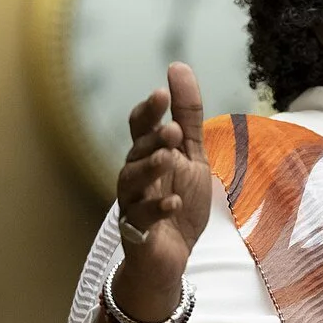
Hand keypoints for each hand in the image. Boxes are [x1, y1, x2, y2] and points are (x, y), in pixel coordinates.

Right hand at [113, 63, 210, 320]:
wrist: (172, 256)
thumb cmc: (178, 201)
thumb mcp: (191, 156)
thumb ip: (187, 115)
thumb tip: (179, 67)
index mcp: (148, 156)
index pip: (140, 127)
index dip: (149, 111)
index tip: (162, 93)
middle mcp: (135, 176)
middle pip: (136, 151)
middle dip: (151, 139)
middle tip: (172, 130)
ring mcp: (133, 203)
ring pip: (132, 182)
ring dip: (150, 169)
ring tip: (168, 158)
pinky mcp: (138, 232)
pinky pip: (142, 218)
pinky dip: (157, 209)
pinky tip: (173, 202)